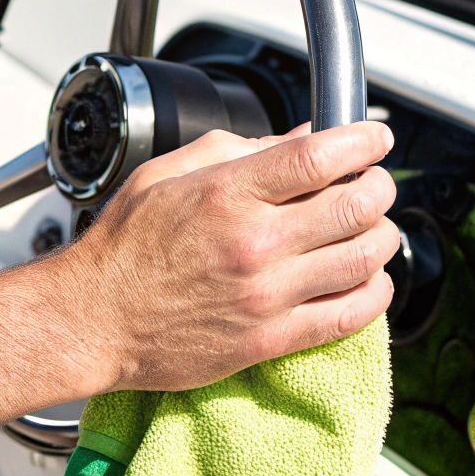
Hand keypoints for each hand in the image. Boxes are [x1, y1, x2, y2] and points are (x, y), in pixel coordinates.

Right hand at [54, 122, 398, 393]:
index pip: (320, 156)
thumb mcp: (166, 175)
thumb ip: (236, 150)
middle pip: (356, 205)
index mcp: (226, 194)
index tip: (373, 138)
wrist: (92, 320)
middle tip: (374, 183)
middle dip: (378, 186)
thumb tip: (298, 136)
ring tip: (373, 228)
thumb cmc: (122, 249)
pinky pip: (349, 315)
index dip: (362, 141)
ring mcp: (267, 295)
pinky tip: (369, 280)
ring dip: (382, 237)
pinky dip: (375, 293)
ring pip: (364, 259)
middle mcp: (253, 243)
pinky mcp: (271, 339)